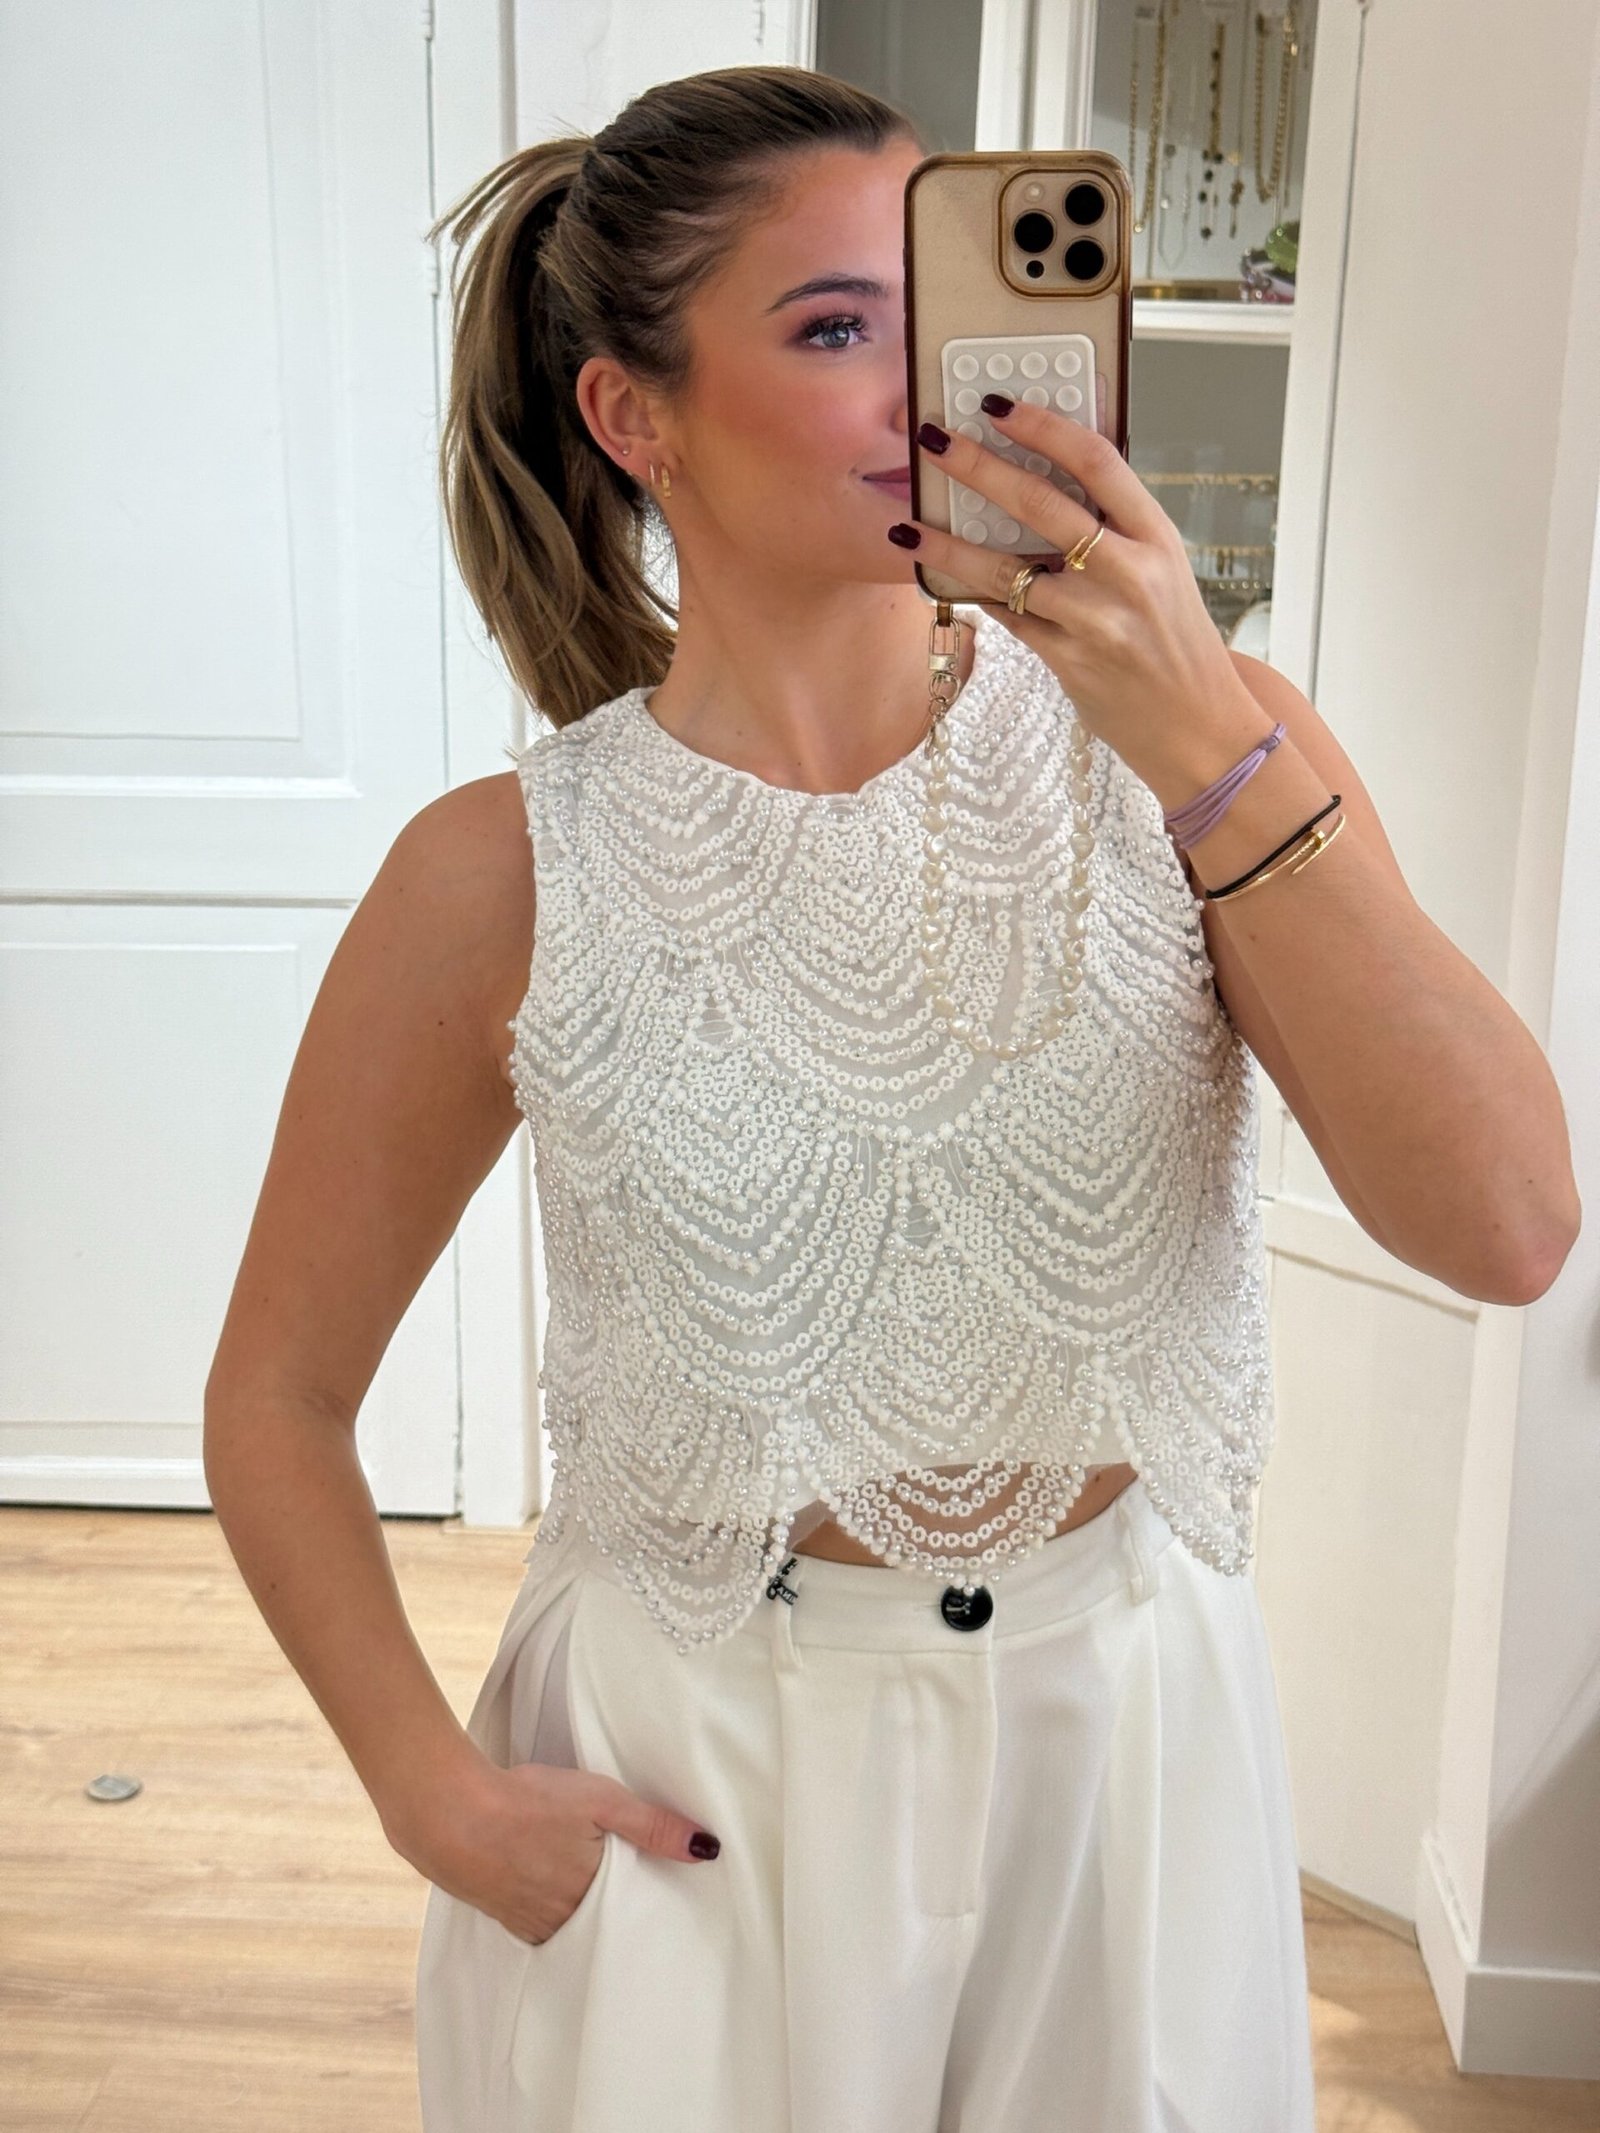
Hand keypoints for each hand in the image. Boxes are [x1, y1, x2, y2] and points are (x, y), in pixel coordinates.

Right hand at [391, 1751, 720, 1945]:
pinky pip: (540, 1921)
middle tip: (635, 1888)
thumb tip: (707, 1849)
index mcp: (592, 1898)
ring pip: (571, 1923)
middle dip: (620, 1910)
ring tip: (596, 1885)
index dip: (651, 1903)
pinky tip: (551, 1884)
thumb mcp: (600, 1801)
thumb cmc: (527, 1803)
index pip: (636, 1913)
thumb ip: (653, 1826)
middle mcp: (562, 1921)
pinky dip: (552, 1907)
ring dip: (583, 1908)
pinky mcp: (502, 1913)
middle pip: (604, 1923)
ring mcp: (529, 1922)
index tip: (669, 1896)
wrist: (450, 1814)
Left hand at [895, 400, 1267, 797]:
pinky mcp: (1068, 659)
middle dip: (978, 466)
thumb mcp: (1164, 569)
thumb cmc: (1175, 640)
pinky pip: (1008, 616)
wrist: (1197, 724)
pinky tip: (944, 577)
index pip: (1097, 461)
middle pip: (1041, 503)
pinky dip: (976, 594)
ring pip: (1005, 568)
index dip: (1043, 426)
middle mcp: (1128, 573)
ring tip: (907, 526)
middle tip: (934, 439)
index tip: (998, 405)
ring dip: (948, 545)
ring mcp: (1095, 619)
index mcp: (1156, 537)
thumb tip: (1043, 481)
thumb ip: (1114, 530)